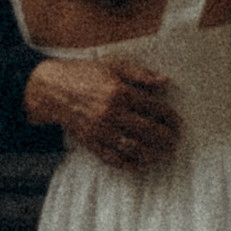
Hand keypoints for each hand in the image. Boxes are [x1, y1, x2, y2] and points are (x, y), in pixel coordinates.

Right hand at [23, 53, 180, 169]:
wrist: (51, 89)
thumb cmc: (84, 74)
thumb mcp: (113, 66)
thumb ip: (140, 74)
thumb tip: (166, 81)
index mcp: (119, 91)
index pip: (153, 108)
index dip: (169, 117)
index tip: (178, 123)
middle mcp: (110, 112)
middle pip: (147, 130)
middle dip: (166, 138)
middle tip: (176, 142)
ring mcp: (100, 130)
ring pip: (133, 147)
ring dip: (152, 154)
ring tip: (165, 155)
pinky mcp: (90, 142)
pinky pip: (113, 158)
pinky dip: (129, 164)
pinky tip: (142, 165)